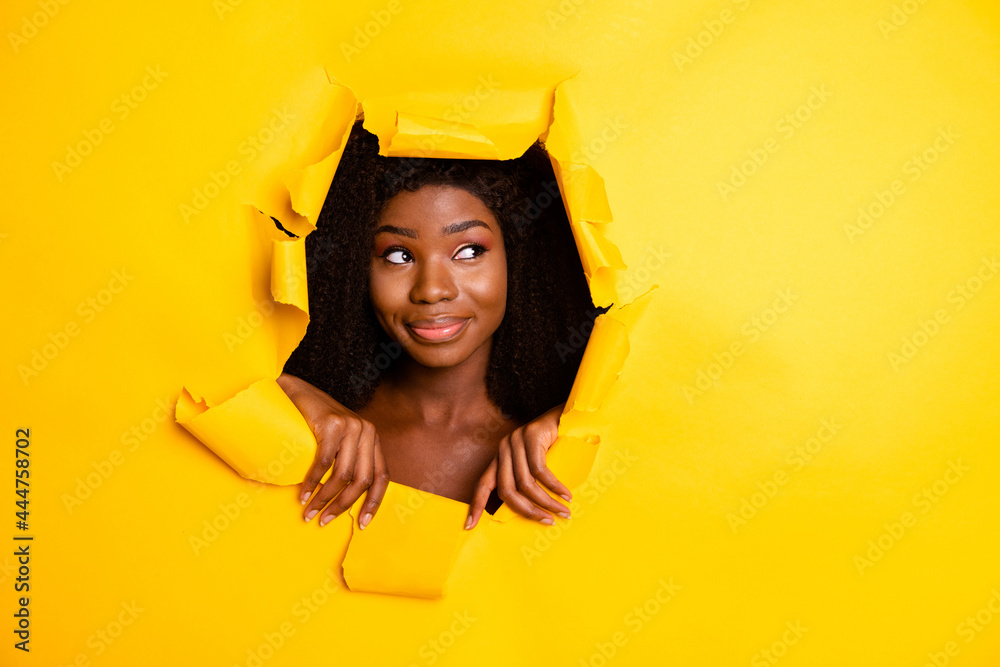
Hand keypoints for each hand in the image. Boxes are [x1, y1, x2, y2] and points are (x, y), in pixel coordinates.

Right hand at [276, 372, 388, 529]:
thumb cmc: (315, 422)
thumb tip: (345, 498)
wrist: (295, 391)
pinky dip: (312, 482)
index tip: (362, 524)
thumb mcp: (340, 441)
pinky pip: (324, 462)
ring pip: (343, 474)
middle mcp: (367, 431)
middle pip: (362, 480)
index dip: (374, 503)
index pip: (382, 476)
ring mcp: (351, 425)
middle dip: (343, 505)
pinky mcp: (332, 424)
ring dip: (325, 498)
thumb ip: (348, 461)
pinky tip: (304, 494)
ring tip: (310, 511)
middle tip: (325, 520)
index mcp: (373, 439)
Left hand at [465, 402, 571, 529]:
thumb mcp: (535, 463)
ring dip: (546, 502)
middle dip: (527, 511)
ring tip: (563, 512)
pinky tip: (566, 495)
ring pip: (525, 483)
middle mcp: (504, 448)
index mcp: (500, 458)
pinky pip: (540, 470)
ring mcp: (516, 441)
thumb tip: (531, 511)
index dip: (476, 506)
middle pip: (506, 490)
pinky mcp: (531, 436)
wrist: (570, 414)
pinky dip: (555, 487)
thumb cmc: (554, 443)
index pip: (483, 484)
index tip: (470, 526)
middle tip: (547, 522)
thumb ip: (527, 481)